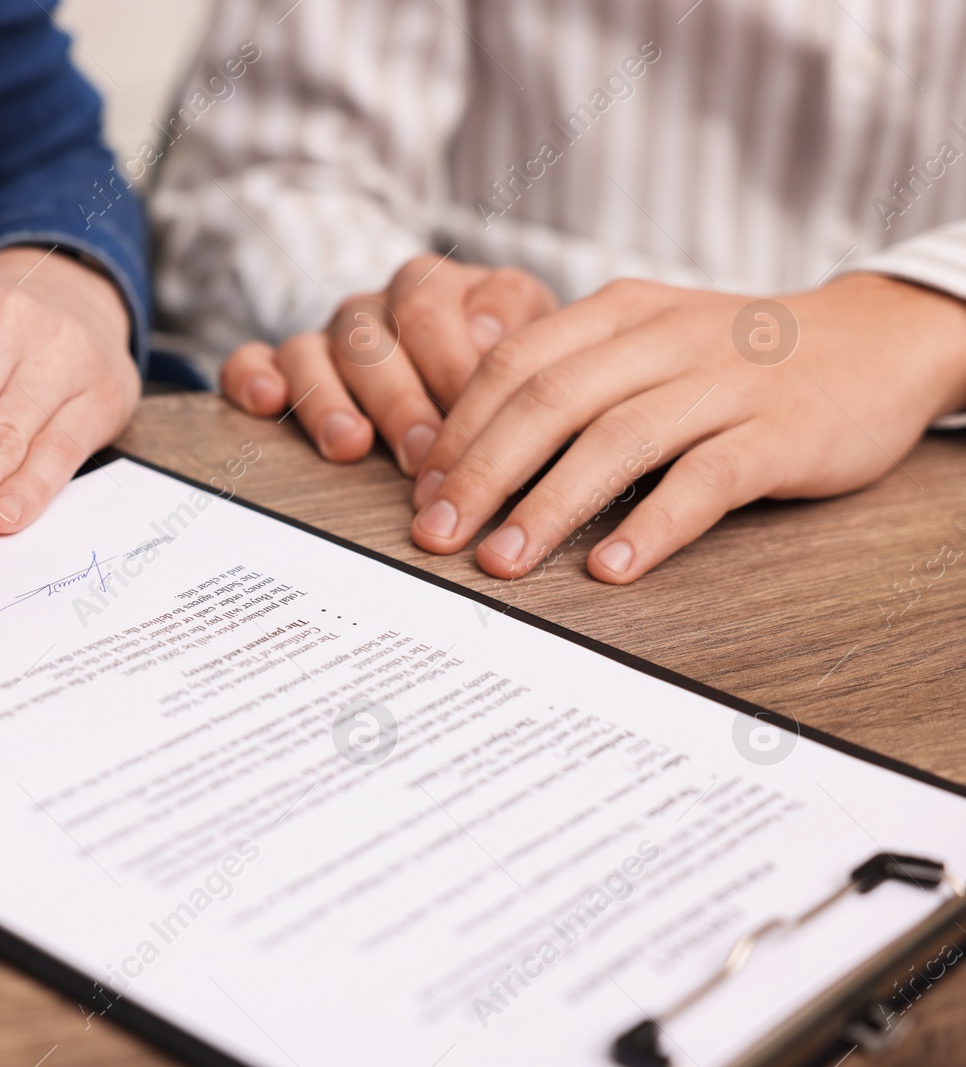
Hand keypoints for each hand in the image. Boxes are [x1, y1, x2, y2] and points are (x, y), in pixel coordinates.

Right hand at [220, 256, 556, 472]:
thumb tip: (489, 336)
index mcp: (441, 290)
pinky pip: (252, 359)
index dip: (448, 360)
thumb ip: (525, 330)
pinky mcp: (287, 367)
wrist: (485, 390)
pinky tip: (267, 403)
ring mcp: (331, 338)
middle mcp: (380, 308)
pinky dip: (253, 377)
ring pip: (311, 349)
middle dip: (398, 399)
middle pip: (371, 334)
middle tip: (421, 453)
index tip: (472, 413)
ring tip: (350, 446)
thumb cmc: (512, 376)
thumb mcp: (540, 347)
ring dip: (328, 398)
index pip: (431, 305)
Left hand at [408, 273, 965, 582]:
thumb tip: (468, 451)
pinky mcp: (781, 432)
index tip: (422, 490)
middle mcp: (664, 338)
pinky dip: (652, 524)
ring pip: (617, 439)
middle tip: (437, 533)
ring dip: (548, 506)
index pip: (514, 364)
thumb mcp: (647, 340)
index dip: (460, 429)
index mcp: (618, 313)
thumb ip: (571, 376)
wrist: (876, 340)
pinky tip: (610, 567)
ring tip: (502, 562)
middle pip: (549, 400)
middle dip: (482, 472)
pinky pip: (705, 479)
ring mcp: (725, 382)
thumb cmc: (735, 358)